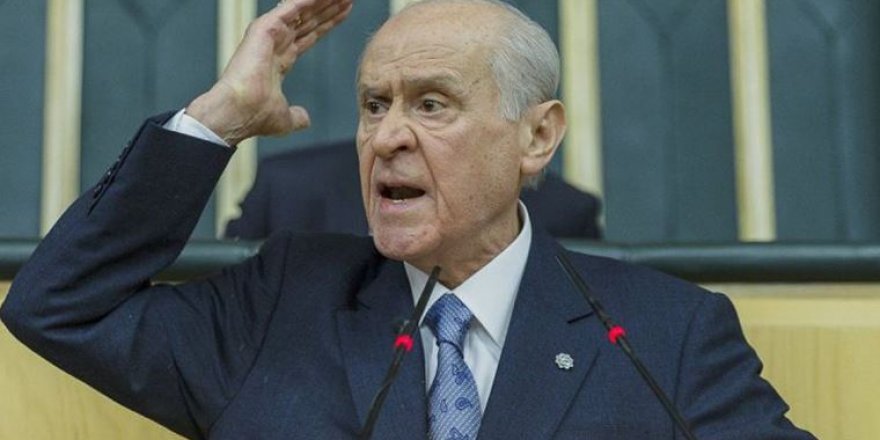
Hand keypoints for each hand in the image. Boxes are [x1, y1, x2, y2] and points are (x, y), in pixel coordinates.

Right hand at [187, 0, 352, 144]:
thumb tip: (305, 119)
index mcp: (279, 61)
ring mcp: (269, 35)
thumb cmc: (255, 116)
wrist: (240, 112)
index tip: (343, 14)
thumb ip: (297, 117)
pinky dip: (306, 1)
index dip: (326, 25)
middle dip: (328, 9)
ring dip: (321, 2)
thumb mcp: (285, 119)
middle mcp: (275, 44)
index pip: (308, 37)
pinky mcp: (264, 29)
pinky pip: (290, 7)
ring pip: (301, 11)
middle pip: (308, 21)